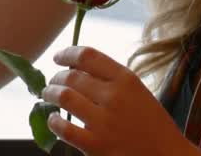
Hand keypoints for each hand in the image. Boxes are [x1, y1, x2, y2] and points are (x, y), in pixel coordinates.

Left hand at [42, 46, 196, 155]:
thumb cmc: (153, 125)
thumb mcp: (138, 92)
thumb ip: (112, 81)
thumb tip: (77, 71)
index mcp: (126, 79)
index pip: (88, 56)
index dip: (67, 53)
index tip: (57, 57)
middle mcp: (114, 96)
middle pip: (72, 76)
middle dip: (56, 77)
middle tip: (52, 82)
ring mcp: (104, 122)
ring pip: (65, 97)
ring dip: (51, 94)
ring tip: (47, 95)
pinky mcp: (97, 146)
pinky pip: (65, 129)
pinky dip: (55, 122)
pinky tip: (54, 120)